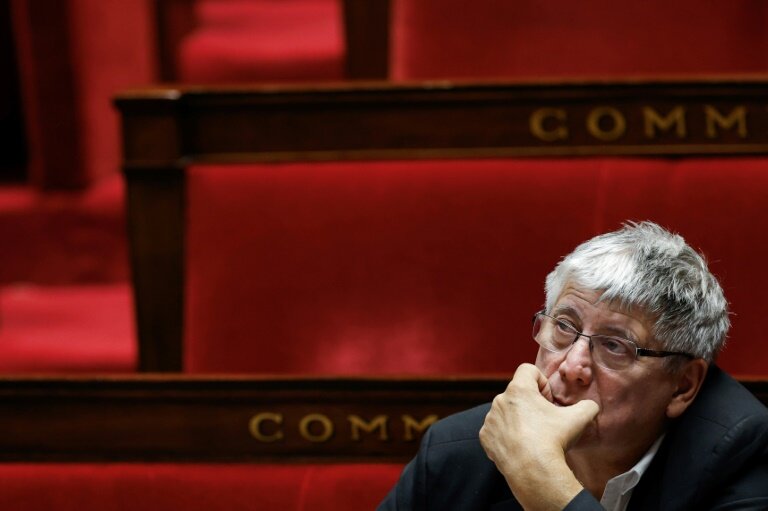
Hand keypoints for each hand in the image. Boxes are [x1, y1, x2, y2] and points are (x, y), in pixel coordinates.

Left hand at [479, 363, 598, 509]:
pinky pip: (496, 430)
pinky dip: (507, 435)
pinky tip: (520, 446)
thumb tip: (590, 406)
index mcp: (519, 389)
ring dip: (518, 419)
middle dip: (531, 403)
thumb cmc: (553, 440)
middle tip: (544, 421)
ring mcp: (491, 419)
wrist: (533, 470)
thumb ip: (587, 406)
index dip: (542, 382)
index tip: (548, 400)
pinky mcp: (485, 437)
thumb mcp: (579, 419)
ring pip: (506, 412)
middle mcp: (500, 400)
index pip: (528, 370)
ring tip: (532, 436)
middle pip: (517, 393)